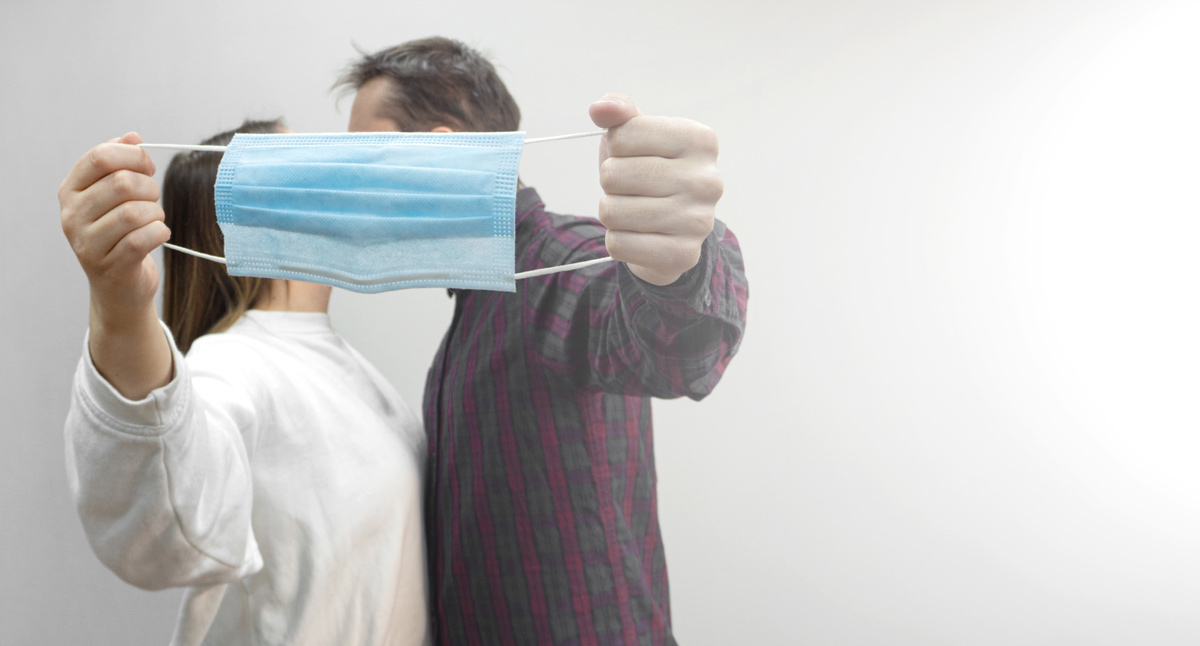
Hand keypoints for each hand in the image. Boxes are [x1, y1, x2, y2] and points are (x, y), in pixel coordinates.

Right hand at [59, 132, 167, 321]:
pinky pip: (143, 239)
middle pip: (122, 183)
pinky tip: (159, 234)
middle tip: (153, 198)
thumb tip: (133, 136)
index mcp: (70, 191)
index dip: (133, 156)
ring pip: (135, 212)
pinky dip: (160, 233)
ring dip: (156, 213)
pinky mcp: (110, 266)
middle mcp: (72, 216)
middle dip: (149, 187)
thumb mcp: (113, 196)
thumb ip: (120, 164)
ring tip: (154, 219)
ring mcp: (87, 243)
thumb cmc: (120, 234)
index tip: (147, 166)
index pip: (100, 156)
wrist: (119, 286)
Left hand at [590, 94, 722, 285]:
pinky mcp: (683, 254)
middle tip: (633, 189)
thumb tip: (600, 108)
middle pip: (613, 174)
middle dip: (611, 183)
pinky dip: (618, 241)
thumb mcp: (637, 137)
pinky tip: (639, 235)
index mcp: (699, 139)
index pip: (623, 135)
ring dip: (612, 213)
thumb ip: (620, 113)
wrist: (673, 230)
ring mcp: (698, 220)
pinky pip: (618, 244)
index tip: (635, 157)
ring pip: (611, 211)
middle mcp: (707, 179)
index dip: (615, 148)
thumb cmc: (650, 173)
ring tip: (635, 212)